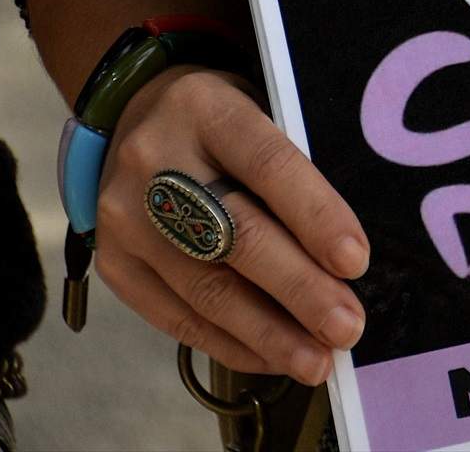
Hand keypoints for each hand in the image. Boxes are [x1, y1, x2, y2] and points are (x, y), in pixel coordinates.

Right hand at [92, 65, 371, 384]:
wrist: (132, 121)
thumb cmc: (222, 124)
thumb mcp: (259, 111)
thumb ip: (295, 169)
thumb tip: (347, 258)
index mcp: (205, 107)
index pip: (269, 165)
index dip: (315, 217)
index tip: (356, 262)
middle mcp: (155, 159)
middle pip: (236, 235)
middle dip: (300, 290)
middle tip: (347, 329)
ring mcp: (125, 215)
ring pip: (205, 288)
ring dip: (269, 334)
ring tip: (317, 361)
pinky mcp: (113, 262)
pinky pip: (176, 317)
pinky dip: (230, 344)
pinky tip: (271, 357)